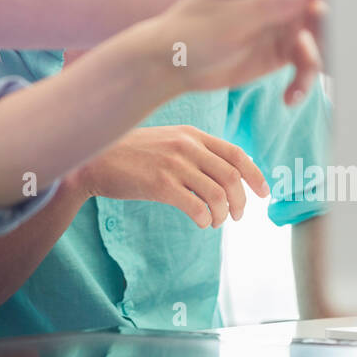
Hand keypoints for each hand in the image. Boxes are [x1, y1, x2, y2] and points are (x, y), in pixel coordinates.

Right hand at [65, 124, 269, 227]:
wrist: (93, 159)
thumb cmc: (130, 153)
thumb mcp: (166, 139)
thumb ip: (193, 150)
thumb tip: (225, 172)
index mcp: (191, 134)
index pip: (236, 153)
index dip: (255, 175)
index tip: (263, 193)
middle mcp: (186, 146)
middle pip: (232, 176)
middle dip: (241, 201)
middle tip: (237, 216)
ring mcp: (174, 164)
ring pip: (218, 194)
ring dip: (223, 214)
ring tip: (215, 222)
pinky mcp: (160, 184)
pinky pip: (196, 206)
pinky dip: (205, 219)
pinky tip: (200, 222)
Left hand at [137, 0, 324, 103]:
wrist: (170, 65)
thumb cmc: (189, 31)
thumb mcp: (228, 19)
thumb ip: (268, 4)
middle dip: (340, 15)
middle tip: (336, 35)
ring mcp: (284, 21)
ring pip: (324, 33)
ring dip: (320, 54)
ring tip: (303, 71)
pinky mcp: (282, 50)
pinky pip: (308, 64)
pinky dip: (303, 81)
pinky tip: (290, 97)